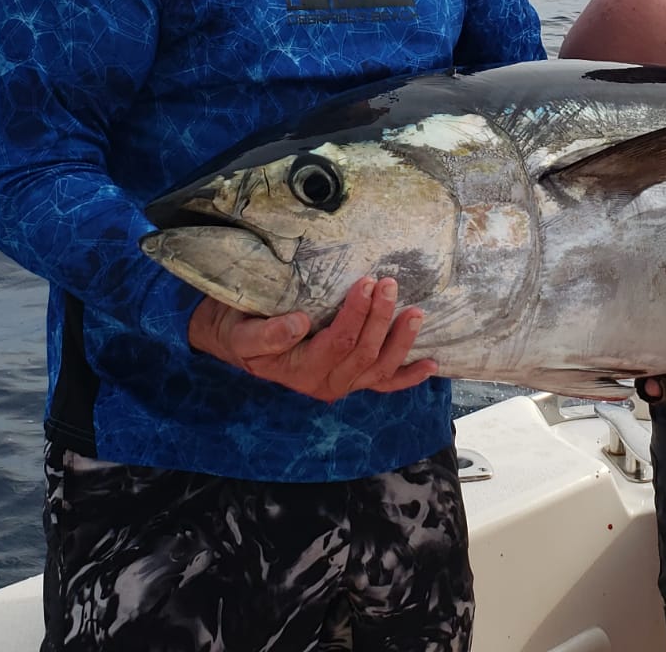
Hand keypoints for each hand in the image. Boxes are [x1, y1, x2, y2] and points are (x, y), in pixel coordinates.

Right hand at [187, 277, 437, 402]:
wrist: (234, 341)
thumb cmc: (239, 330)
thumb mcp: (241, 331)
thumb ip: (266, 334)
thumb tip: (298, 324)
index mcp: (300, 371)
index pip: (338, 342)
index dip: (357, 314)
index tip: (366, 282)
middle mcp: (325, 384)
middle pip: (364, 353)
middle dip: (381, 318)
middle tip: (389, 284)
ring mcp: (341, 384)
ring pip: (380, 369)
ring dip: (402, 342)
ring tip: (416, 313)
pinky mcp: (350, 379)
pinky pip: (383, 384)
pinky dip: (409, 377)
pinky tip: (431, 365)